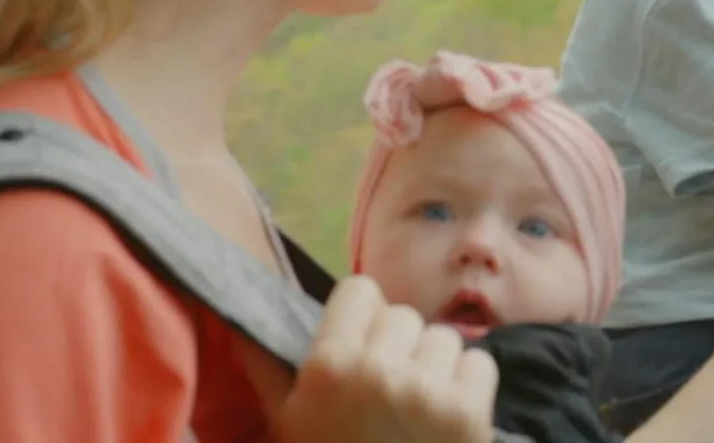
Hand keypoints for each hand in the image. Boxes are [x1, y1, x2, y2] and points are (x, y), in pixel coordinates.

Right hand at [240, 275, 499, 442]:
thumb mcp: (287, 421)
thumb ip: (264, 363)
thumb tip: (232, 313)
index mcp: (327, 367)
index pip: (360, 290)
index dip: (363, 321)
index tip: (362, 352)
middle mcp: (378, 371)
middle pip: (404, 316)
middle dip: (399, 349)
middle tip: (388, 396)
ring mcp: (427, 391)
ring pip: (444, 338)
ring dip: (436, 368)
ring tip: (417, 412)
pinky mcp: (469, 413)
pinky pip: (480, 365)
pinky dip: (469, 389)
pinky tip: (446, 422)